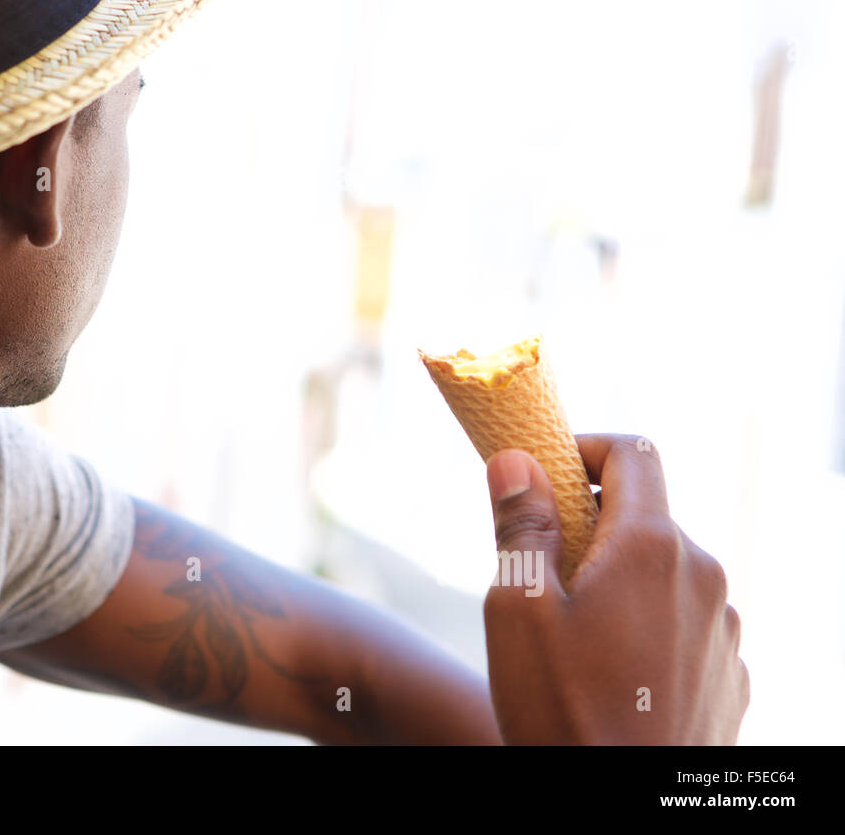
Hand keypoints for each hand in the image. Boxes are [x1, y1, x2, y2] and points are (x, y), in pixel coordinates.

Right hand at [482, 434, 748, 743]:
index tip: (547, 474)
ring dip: (622, 578)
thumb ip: (521, 524)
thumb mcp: (517, 608)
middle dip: (593, 525)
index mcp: (653, 549)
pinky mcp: (730, 675)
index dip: (586, 448)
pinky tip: (610, 671)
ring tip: (574, 633)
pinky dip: (649, 624)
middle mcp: (704, 578)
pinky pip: (686, 622)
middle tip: (542, 569)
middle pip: (647, 517)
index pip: (635, 453)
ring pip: (666, 573)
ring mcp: (724, 630)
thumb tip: (517, 459)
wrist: (619, 813)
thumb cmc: (561, 710)